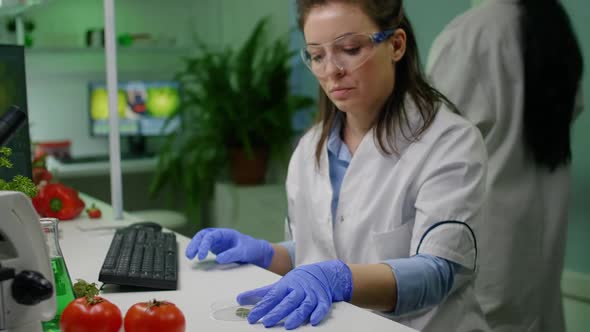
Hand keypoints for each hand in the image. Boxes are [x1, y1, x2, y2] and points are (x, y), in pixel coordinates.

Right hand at [185, 228, 273, 267]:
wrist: (256, 251)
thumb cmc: (251, 248)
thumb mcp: (243, 251)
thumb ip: (232, 254)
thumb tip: (219, 258)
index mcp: (225, 233)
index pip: (211, 236)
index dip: (204, 245)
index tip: (201, 255)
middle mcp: (220, 236)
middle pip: (203, 236)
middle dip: (195, 244)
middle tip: (189, 255)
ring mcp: (217, 242)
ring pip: (202, 240)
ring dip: (195, 246)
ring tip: (189, 256)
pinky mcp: (216, 248)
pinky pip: (205, 247)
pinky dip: (199, 251)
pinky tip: (195, 258)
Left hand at [237, 260, 352, 329]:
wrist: (321, 274)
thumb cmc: (295, 282)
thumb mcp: (278, 285)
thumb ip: (260, 294)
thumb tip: (239, 299)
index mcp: (285, 285)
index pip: (272, 297)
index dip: (261, 307)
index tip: (251, 317)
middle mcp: (298, 290)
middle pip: (287, 302)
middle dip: (277, 312)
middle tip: (266, 322)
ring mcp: (311, 295)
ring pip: (304, 306)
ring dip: (296, 316)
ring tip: (288, 326)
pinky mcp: (323, 300)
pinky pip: (322, 307)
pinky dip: (318, 313)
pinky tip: (312, 321)